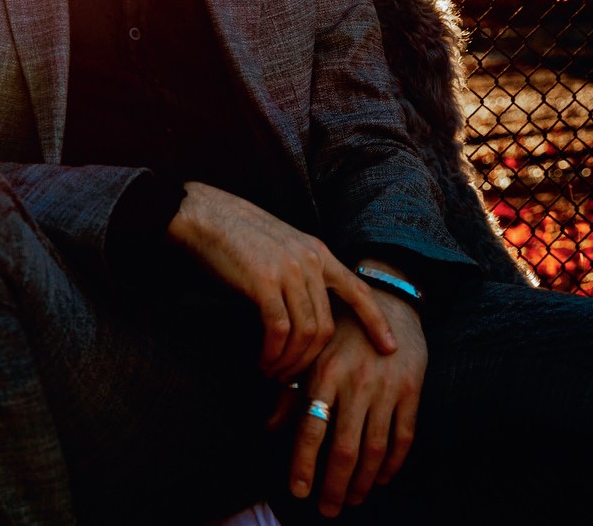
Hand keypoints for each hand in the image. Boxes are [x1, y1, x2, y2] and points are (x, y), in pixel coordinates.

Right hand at [166, 182, 396, 379]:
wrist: (203, 215)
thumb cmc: (235, 234)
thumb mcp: (280, 246)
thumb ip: (298, 272)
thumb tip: (305, 313)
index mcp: (317, 251)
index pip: (358, 289)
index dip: (376, 321)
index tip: (388, 347)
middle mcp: (309, 260)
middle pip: (327, 325)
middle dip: (312, 359)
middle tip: (293, 376)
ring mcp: (288, 270)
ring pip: (305, 332)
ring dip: (290, 362)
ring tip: (274, 373)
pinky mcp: (264, 282)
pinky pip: (279, 331)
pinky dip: (272, 353)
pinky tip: (263, 362)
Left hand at [287, 281, 426, 516]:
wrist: (388, 302)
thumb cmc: (340, 331)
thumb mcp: (311, 354)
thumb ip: (291, 392)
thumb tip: (268, 429)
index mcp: (325, 373)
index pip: (311, 428)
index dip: (304, 464)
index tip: (297, 491)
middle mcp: (356, 383)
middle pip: (345, 448)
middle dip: (335, 485)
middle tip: (327, 509)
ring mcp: (387, 389)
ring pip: (375, 449)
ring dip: (364, 483)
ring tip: (353, 500)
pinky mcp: (412, 391)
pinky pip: (404, 437)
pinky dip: (394, 464)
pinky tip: (383, 479)